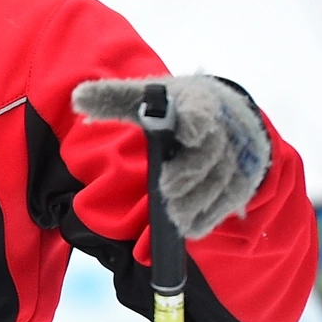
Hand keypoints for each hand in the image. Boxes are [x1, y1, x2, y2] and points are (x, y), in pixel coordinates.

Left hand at [72, 74, 270, 239]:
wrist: (230, 112)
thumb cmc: (180, 105)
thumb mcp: (151, 94)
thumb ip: (117, 99)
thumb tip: (78, 98)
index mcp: (199, 102)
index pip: (201, 109)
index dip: (197, 119)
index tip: (190, 130)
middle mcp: (224, 128)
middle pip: (211, 153)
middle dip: (191, 172)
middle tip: (168, 189)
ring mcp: (237, 156)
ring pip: (221, 180)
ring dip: (198, 200)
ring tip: (175, 215)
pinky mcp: (243, 179)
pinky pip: (229, 200)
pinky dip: (210, 215)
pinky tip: (189, 227)